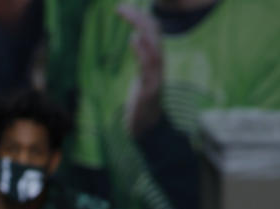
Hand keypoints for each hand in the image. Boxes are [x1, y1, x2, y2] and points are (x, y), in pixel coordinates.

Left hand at [117, 5, 163, 136]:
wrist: (147, 126)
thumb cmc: (142, 100)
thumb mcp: (141, 73)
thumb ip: (140, 57)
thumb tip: (134, 38)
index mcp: (157, 58)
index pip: (153, 30)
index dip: (141, 16)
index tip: (123, 8)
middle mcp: (159, 64)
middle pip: (154, 33)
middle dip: (139, 17)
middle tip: (120, 8)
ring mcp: (156, 76)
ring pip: (154, 46)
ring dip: (140, 29)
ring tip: (128, 16)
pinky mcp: (150, 89)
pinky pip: (148, 67)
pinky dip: (141, 51)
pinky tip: (132, 40)